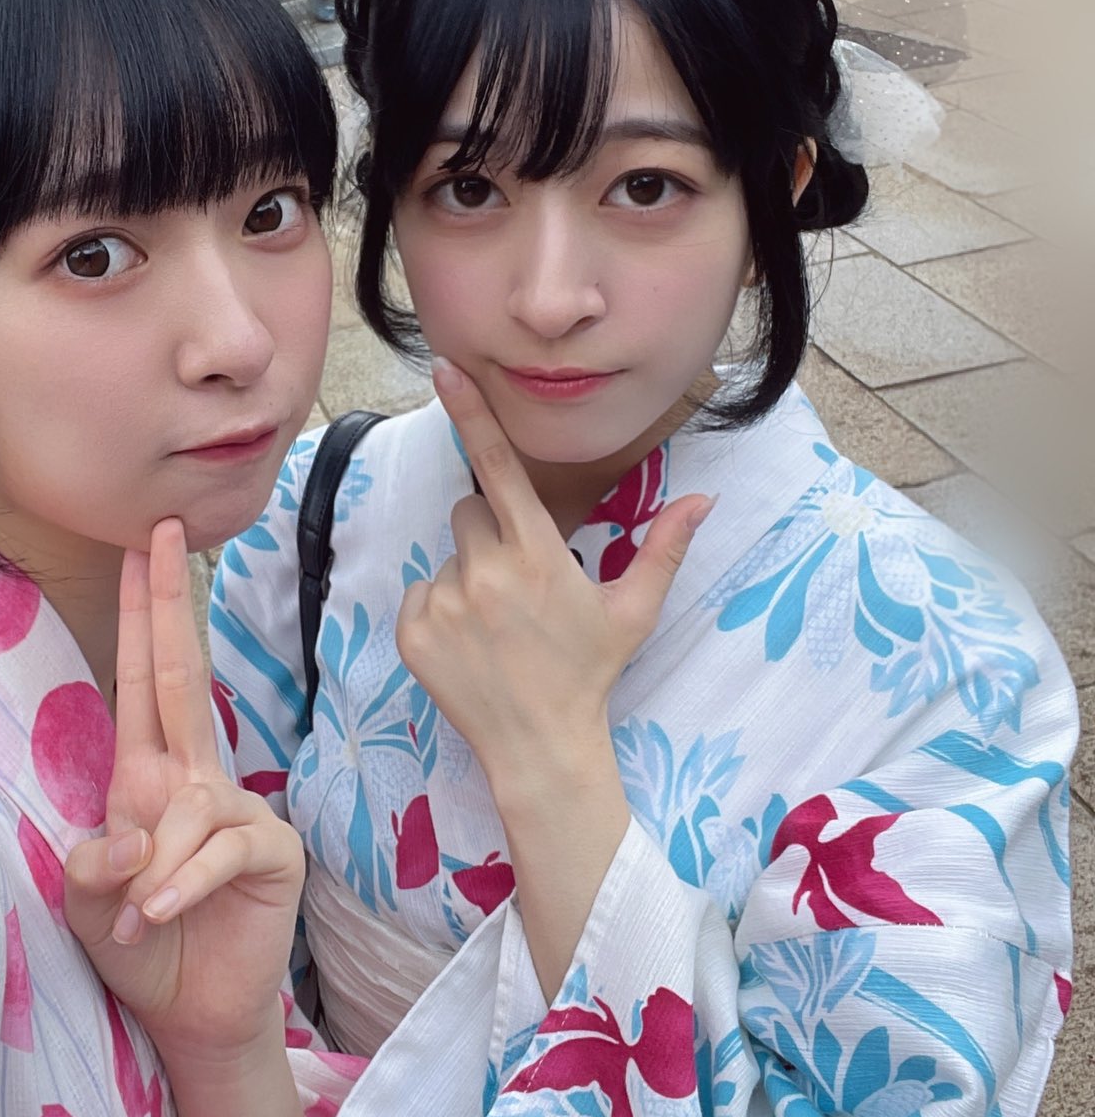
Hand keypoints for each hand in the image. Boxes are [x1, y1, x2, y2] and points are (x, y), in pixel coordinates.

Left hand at [62, 520, 304, 1066]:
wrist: (192, 1014)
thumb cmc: (139, 950)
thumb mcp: (88, 909)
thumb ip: (90, 871)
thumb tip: (122, 837)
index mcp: (145, 777)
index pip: (140, 679)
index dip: (140, 613)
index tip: (140, 545)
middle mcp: (192, 780)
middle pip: (180, 675)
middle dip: (168, 604)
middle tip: (163, 532)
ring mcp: (237, 810)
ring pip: (188, 804)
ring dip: (152, 868)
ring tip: (138, 919)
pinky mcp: (270, 850)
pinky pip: (219, 848)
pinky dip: (181, 884)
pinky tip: (160, 917)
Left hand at [396, 361, 712, 794]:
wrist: (540, 747)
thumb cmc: (589, 673)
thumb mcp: (633, 610)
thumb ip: (664, 548)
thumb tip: (704, 500)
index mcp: (538, 556)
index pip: (499, 468)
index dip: (472, 415)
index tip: (444, 370)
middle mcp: (485, 572)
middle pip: (471, 511)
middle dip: (491, 532)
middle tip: (519, 583)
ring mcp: (444, 604)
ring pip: (447, 557)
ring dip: (467, 576)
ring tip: (497, 624)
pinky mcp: (412, 633)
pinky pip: (418, 595)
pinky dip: (438, 613)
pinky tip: (470, 645)